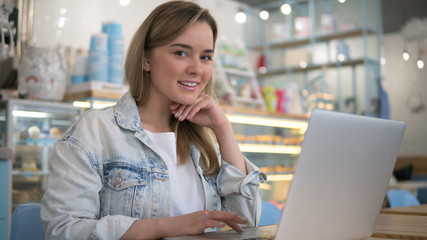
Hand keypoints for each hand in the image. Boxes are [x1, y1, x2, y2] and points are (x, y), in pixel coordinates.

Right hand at [121, 210, 247, 238]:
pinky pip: (208, 222)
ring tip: (238, 220)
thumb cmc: (183, 226)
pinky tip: (221, 225)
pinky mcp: (196, 223)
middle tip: (245, 221)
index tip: (242, 222)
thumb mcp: (198, 225)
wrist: (170, 225)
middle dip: (235, 218)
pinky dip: (215, 223)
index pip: (222, 215)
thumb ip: (208, 225)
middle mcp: (205, 213)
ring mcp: (201, 217)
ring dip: (229, 218)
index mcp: (207, 213)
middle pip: (223, 214)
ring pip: (218, 216)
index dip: (233, 219)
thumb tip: (218, 227)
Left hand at [169, 93, 228, 131]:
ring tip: (181, 118)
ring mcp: (204, 97)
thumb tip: (172, 110)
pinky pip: (198, 105)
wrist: (217, 124)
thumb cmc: (205, 120)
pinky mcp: (208, 100)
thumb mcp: (192, 117)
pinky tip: (189, 117)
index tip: (171, 110)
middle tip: (176, 115)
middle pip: (187, 101)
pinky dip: (193, 111)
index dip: (177, 105)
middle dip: (180, 109)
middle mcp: (200, 96)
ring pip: (192, 103)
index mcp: (195, 98)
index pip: (184, 100)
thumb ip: (184, 113)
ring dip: (185, 111)